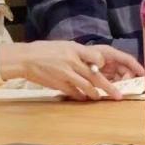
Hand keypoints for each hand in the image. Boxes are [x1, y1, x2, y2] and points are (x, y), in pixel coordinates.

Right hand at [0, 41, 142, 100]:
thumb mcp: (65, 46)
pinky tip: (84, 98)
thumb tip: (95, 61)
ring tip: (100, 97)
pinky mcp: (58, 84)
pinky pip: (73, 92)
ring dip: (95, 94)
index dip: (104, 64)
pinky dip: (80, 96)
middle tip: (118, 95)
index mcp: (75, 49)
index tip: (107, 68)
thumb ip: (80, 53)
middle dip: (108, 87)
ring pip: (86, 86)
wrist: (25, 58)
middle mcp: (72, 61)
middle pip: (94, 76)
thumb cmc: (46, 50)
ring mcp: (65, 74)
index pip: (96, 56)